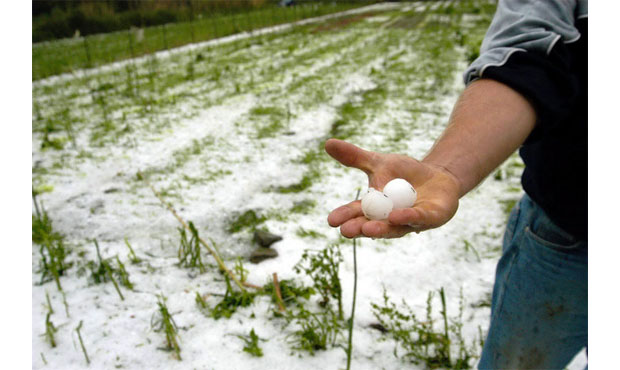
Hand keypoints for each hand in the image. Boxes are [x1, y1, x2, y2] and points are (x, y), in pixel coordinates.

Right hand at [325, 139, 460, 238]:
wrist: (437, 176)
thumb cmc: (404, 174)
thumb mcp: (379, 162)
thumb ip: (354, 157)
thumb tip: (327, 143)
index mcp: (374, 208)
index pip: (357, 213)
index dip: (344, 217)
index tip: (331, 220)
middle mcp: (390, 220)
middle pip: (372, 226)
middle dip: (359, 229)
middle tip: (346, 231)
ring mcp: (410, 222)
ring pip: (394, 228)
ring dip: (381, 229)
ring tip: (367, 230)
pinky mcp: (431, 218)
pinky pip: (418, 218)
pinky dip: (407, 217)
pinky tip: (397, 215)